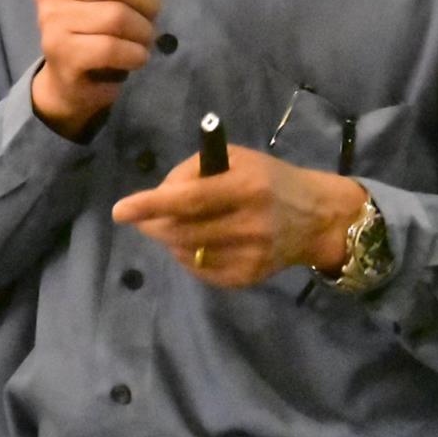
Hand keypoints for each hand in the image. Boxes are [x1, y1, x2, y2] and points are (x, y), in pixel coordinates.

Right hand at [30, 0, 179, 138]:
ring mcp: (51, 18)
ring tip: (142, 40)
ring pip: (118, 17)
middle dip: (149, 3)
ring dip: (144, 33)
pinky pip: (111, 48)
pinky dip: (134, 55)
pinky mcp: (59, 50)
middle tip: (148, 19)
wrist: (72, 76)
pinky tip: (134, 57)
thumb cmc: (103, 22)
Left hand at [111, 145, 369, 288]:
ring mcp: (251, 255)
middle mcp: (250, 224)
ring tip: (172, 226)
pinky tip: (197, 242)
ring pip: (187, 254)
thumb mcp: (237, 159)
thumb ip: (196, 171)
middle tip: (141, 216)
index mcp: (246, 187)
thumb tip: (159, 196)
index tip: (120, 210)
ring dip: (169, 240)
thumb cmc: (269, 179)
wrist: (317, 217)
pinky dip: (188, 257)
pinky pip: (202, 272)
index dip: (151, 205)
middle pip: (182, 231)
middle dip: (153, 224)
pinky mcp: (250, 277)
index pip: (189, 199)